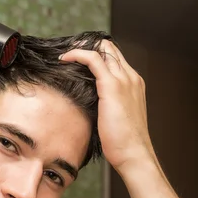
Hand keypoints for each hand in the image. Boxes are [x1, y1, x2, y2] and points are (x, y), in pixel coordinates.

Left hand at [59, 40, 155, 171]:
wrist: (133, 153)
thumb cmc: (123, 142)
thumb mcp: (115, 117)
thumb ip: (106, 104)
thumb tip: (87, 102)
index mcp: (133, 83)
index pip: (115, 57)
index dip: (95, 52)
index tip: (76, 57)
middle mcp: (131, 77)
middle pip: (109, 47)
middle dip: (87, 44)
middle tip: (67, 51)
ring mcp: (124, 79)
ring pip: (103, 48)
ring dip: (81, 46)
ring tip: (64, 53)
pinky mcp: (112, 85)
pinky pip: (93, 59)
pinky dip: (77, 54)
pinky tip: (64, 59)